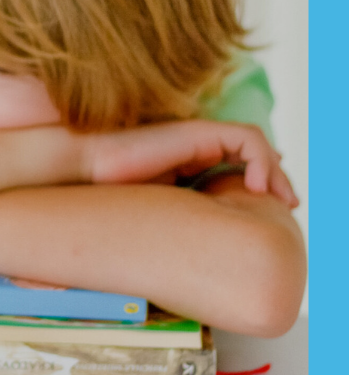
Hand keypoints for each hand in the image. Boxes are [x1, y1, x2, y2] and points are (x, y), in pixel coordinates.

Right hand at [82, 120, 298, 206]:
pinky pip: (245, 139)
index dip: (259, 183)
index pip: (237, 165)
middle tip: (289, 205)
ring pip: (254, 144)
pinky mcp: (197, 131)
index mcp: (187, 162)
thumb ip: (188, 215)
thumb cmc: (112, 195)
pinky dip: (259, 160)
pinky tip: (254, 187)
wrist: (85, 170)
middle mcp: (196, 146)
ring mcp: (197, 136)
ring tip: (278, 198)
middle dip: (275, 179)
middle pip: (251, 154)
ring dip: (273, 170)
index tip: (274, 210)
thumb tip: (211, 244)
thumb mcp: (162, 210)